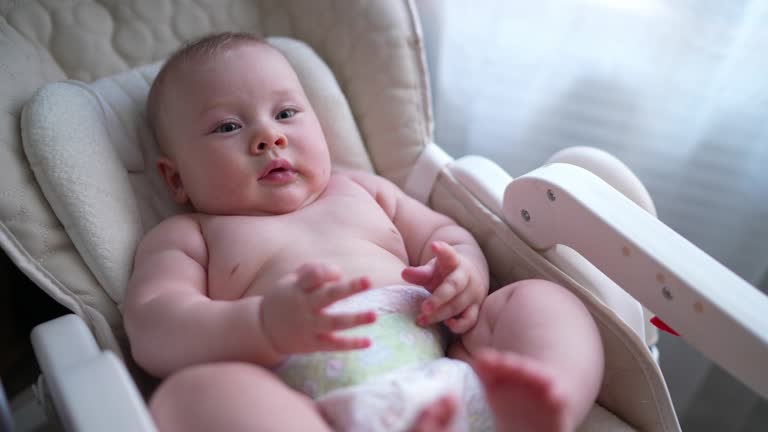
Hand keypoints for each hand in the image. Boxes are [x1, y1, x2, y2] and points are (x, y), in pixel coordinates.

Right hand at [261, 263, 376, 355]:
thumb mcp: (291, 280)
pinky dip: (351, 344)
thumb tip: (339, 274)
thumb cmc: (285, 298)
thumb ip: (313, 271)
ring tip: (374, 315)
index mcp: (298, 288)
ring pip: (334, 322)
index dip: (327, 272)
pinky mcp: (312, 344)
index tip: (338, 274)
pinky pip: (334, 345)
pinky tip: (368, 342)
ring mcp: (308, 326)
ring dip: (355, 319)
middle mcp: (304, 306)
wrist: (262, 330)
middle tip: (369, 280)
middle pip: (328, 296)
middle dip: (349, 288)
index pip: (313, 276)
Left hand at [401, 241, 484, 333]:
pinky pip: (470, 319)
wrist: (471, 276)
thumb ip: (420, 273)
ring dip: (440, 314)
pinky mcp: (476, 308)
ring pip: (458, 305)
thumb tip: (404, 274)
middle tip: (423, 308)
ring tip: (421, 320)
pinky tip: (446, 325)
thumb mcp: (433, 269)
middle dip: (438, 299)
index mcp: (454, 262)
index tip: (434, 245)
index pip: (449, 255)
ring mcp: (473, 293)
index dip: (442, 250)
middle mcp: (467, 277)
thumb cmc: (445, 273)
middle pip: (453, 287)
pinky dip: (459, 325)